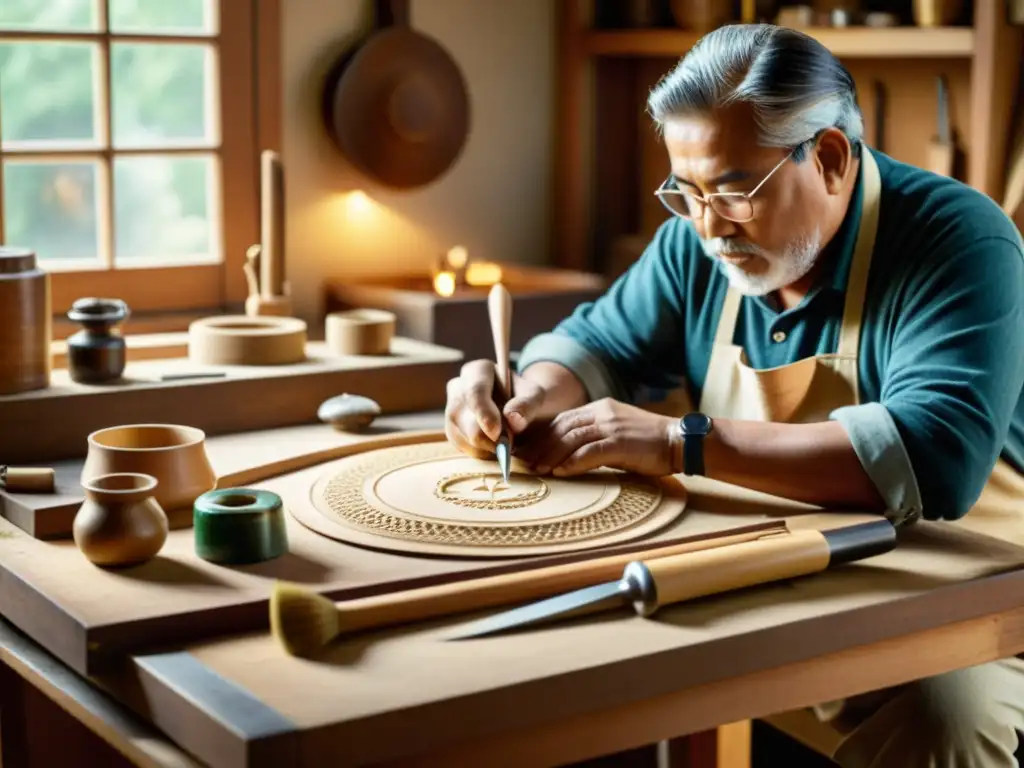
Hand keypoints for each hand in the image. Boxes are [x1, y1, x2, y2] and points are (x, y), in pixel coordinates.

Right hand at [444, 359, 546, 458]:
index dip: (483, 413)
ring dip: (485, 445)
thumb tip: (512, 418)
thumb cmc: (526, 400)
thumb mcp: (536, 397)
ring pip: (460, 433)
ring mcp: (451, 409)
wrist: (521, 412)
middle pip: (462, 415)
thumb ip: (527, 404)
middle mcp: (458, 387)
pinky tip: (494, 447)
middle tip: (510, 444)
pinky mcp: (452, 429)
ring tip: (505, 442)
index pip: (474, 391)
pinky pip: (461, 446)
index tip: (496, 433)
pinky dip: (480, 452)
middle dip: (486, 435)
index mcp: (478, 371)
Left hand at [514, 398, 676, 476]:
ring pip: (571, 438)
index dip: (543, 435)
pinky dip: (572, 462)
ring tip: (538, 470)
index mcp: (600, 408)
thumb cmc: (650, 443)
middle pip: (562, 427)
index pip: (563, 420)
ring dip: (551, 455)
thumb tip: (570, 452)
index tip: (528, 450)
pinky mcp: (620, 442)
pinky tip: (560, 472)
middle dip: (541, 445)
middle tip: (525, 462)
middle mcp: (603, 413)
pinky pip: (589, 451)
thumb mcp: (618, 432)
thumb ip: (596, 436)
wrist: (680, 441)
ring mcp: (611, 426)